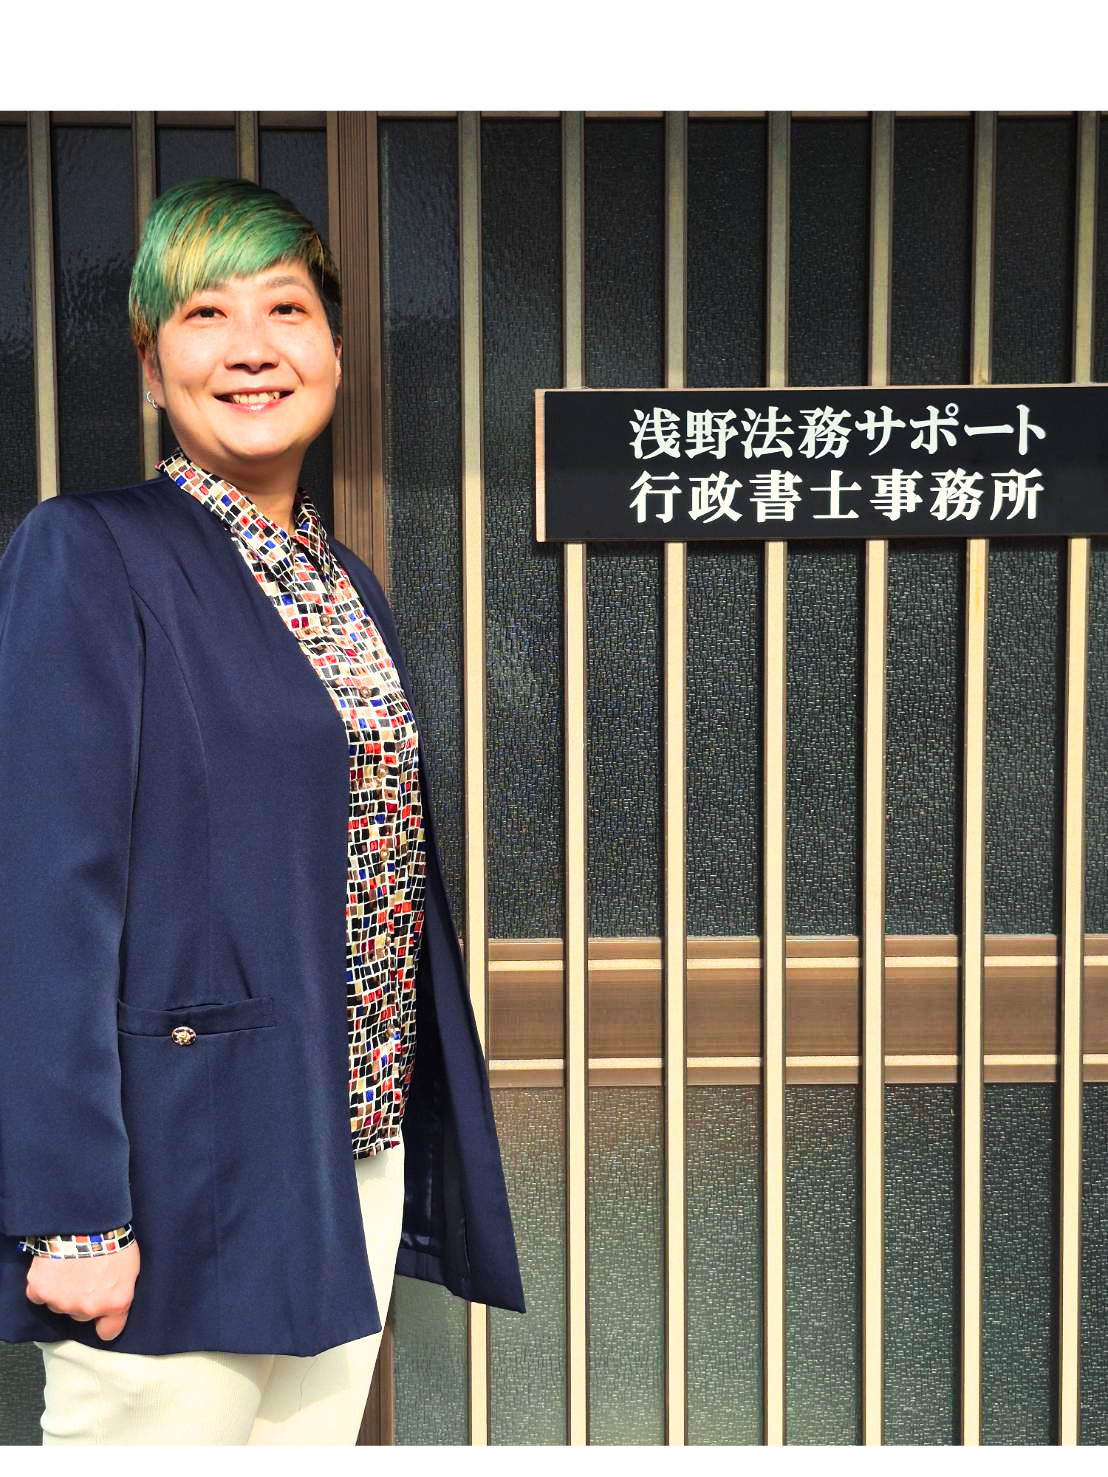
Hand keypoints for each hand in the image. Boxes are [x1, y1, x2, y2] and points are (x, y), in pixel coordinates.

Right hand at [25, 1240, 139, 1340]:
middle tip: (85, 1275)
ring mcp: (61, 1302)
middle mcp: (88, 1308)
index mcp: (115, 1303)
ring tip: (70, 1266)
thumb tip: (115, 1300)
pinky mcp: (40, 1291)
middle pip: (81, 1314)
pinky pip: (38, 1295)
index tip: (102, 1314)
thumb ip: (121, 1291)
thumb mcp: (131, 1266)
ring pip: (59, 1304)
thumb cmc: (112, 1237)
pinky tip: (52, 1267)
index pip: (109, 1332)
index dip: (105, 1322)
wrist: (85, 1219)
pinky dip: (43, 1284)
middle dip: (83, 1299)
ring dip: (63, 1291)